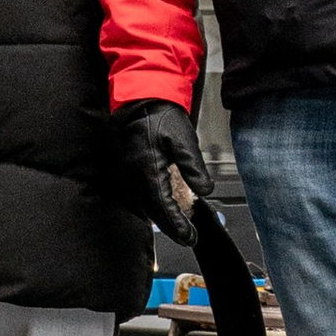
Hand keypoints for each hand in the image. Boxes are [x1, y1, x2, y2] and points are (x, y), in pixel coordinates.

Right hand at [113, 99, 209, 238]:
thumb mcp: (184, 138)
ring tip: (178, 228)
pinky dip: (154, 205)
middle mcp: (136, 174)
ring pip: (146, 203)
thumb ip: (193, 166)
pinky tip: (163, 207)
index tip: (190, 237)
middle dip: (170, 226)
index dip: (177, 225)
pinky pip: (141, 194)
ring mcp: (131, 171)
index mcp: (148, 170)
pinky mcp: (131, 166)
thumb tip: (204, 190)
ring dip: (161, 217)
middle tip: (187, 238)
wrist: (140, 97)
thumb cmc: (160, 114)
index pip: (163, 207)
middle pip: (153, 210)